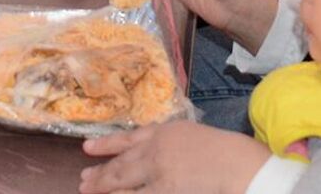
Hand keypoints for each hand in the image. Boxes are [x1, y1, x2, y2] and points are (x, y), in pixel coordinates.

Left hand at [80, 120, 271, 193]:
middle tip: (83, 179)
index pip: (128, 138)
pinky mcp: (165, 191)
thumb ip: (168, 141)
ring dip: (104, 186)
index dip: (106, 144)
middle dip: (100, 172)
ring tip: (86, 190)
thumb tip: (149, 151)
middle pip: (121, 163)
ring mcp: (157, 173)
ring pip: (123, 181)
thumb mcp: (190, 135)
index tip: (87, 148)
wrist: (237, 165)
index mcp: (163, 133)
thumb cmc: (223, 152)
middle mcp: (155, 151)